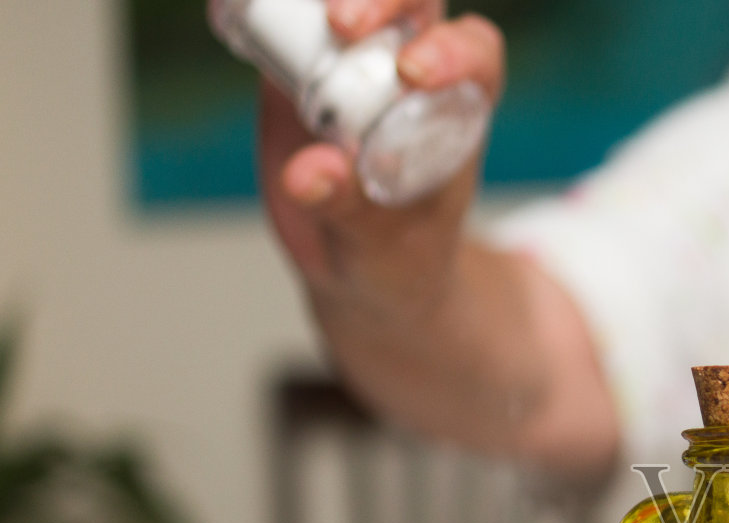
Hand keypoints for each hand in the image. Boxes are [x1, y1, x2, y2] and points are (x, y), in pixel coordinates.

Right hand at [261, 0, 504, 308]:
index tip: (413, 72)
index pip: (472, 52)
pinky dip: (258, 6)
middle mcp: (407, 67)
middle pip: (409, 4)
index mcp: (455, 107)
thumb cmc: (393, 251)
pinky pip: (279, 21)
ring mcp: (350, 59)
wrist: (357, 263)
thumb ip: (351, 207)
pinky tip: (230, 10)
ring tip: (272, 11)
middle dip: (381, 0)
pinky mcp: (294, 63)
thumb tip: (311, 172)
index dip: (452, 48)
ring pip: (339, 2)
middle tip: (342, 23)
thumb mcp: (380, 244)